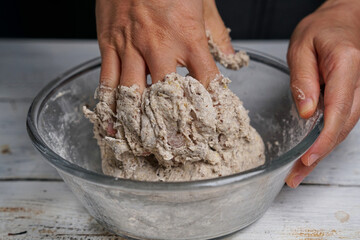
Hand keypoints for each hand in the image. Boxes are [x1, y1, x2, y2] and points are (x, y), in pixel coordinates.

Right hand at [96, 0, 232, 134]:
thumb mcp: (203, 1)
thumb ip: (217, 33)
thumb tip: (232, 57)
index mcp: (188, 36)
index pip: (205, 81)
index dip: (211, 109)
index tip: (214, 129)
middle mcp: (159, 46)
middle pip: (167, 95)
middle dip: (173, 125)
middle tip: (177, 149)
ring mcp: (130, 46)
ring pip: (132, 93)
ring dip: (137, 123)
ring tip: (143, 145)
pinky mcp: (108, 44)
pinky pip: (106, 80)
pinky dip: (109, 106)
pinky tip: (112, 125)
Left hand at [286, 0, 359, 187]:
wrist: (344, 20)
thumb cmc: (323, 28)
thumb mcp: (302, 46)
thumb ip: (303, 79)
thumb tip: (306, 112)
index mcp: (347, 65)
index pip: (338, 110)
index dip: (324, 139)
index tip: (307, 158)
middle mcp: (358, 83)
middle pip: (342, 127)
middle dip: (319, 155)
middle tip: (296, 176)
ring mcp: (358, 92)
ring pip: (343, 129)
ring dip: (321, 153)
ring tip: (299, 172)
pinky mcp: (351, 97)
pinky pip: (341, 122)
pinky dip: (326, 140)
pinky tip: (311, 153)